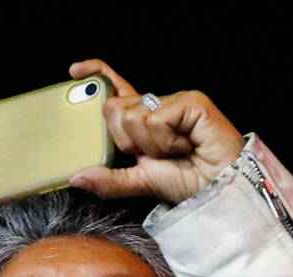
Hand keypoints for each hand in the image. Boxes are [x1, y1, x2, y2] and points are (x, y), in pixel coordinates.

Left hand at [66, 60, 244, 204]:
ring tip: (175, 151)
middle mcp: (158, 105)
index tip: (75, 71)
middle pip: (114, 108)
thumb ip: (109, 179)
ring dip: (149, 145)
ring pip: (132, 116)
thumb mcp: (139, 180)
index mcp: (144, 118)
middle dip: (126, 140)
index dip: (97, 74)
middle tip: (155, 154)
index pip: (117, 90)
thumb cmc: (188, 181)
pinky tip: (186, 145)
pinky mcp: (190, 102)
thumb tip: (76, 178)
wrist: (217, 190)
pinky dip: (166, 141)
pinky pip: (156, 120)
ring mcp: (174, 101)